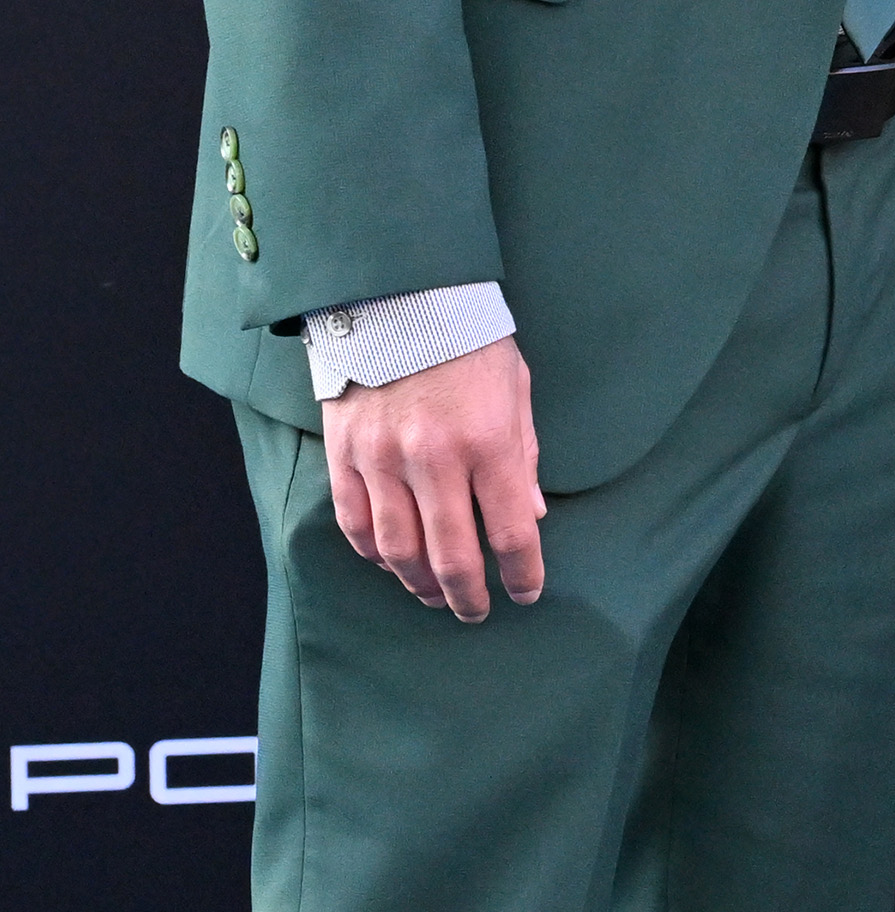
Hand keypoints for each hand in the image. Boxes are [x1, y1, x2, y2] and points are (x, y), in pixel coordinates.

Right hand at [324, 337, 545, 619]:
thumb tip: (532, 518)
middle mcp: (434, 459)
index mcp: (488, 442)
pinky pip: (356, 523)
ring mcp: (382, 461)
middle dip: (468, 595)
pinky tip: (392, 563)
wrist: (400, 299)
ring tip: (434, 596)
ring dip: (419, 584)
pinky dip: (374, 554)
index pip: (512, 531)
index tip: (527, 593)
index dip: (522, 572)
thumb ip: (522, 457)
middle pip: (451, 555)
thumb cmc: (470, 343)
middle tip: (477, 612)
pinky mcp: (344, 456)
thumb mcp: (516, 391)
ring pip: (398, 551)